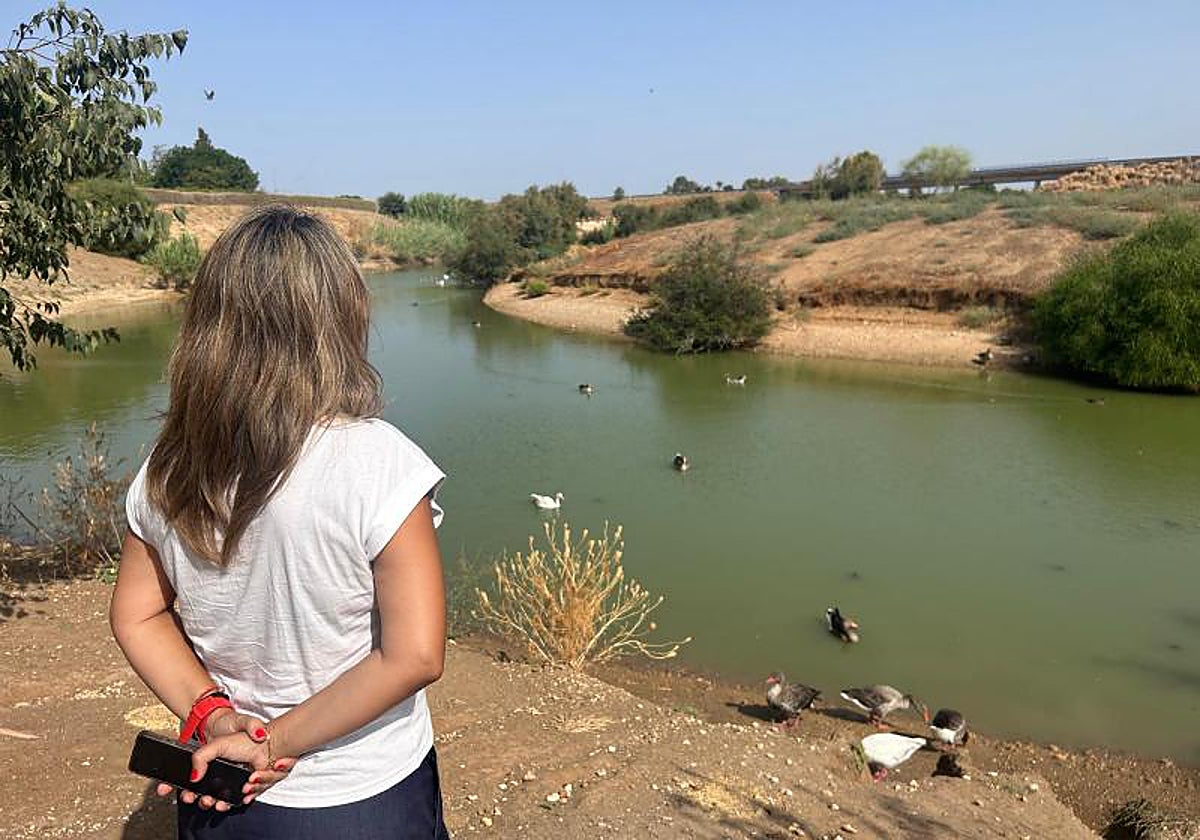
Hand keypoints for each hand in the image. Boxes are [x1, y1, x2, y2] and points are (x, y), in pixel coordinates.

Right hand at [153, 711, 296, 808]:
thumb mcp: (216, 745)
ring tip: (222, 798)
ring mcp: (232, 785)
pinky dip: (244, 797)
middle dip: (201, 801)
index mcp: (208, 768)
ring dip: (220, 802)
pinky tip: (245, 789)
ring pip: (221, 802)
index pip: (187, 782)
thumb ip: (201, 757)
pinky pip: (241, 800)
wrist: (268, 743)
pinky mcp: (247, 789)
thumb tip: (193, 777)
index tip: (170, 791)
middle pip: (203, 797)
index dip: (178, 789)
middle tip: (203, 799)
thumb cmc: (241, 740)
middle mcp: (218, 778)